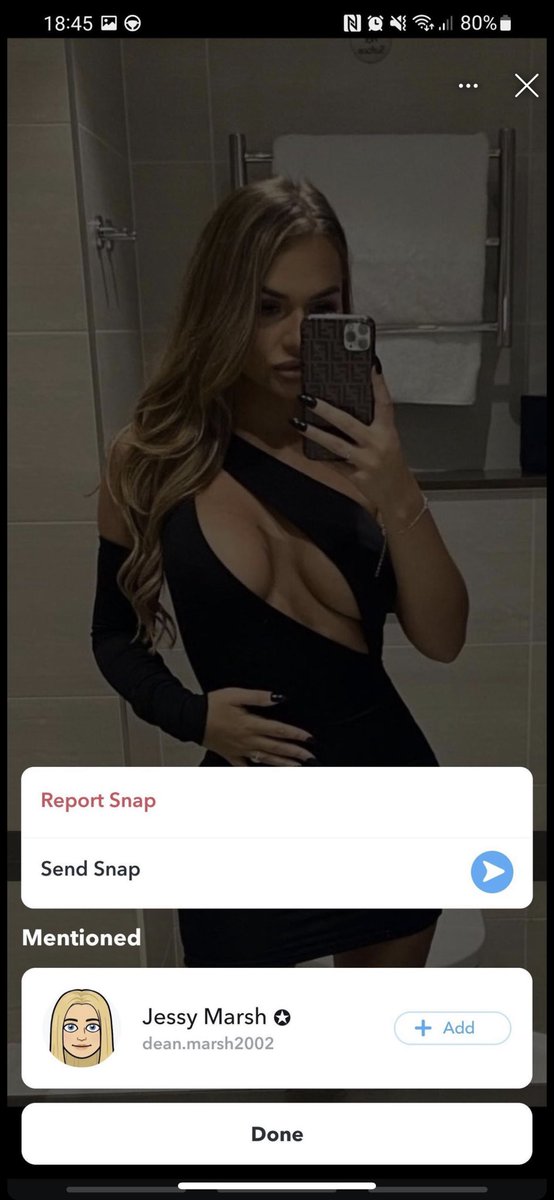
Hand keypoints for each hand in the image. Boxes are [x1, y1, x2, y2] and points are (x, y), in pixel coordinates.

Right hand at [202, 688, 315, 765]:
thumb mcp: (236, 694)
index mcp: (250, 724)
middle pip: (276, 747)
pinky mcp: (231, 755)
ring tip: (298, 766)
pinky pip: (245, 766)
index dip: (296, 735)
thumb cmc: (212, 705)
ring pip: (266, 758)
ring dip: (283, 763)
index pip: (279, 730)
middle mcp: (248, 740)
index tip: (310, 738)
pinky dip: (255, 770)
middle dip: (296, 753)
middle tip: (311, 756)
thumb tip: (280, 698)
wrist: (190, 719)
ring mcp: (240, 750)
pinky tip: (264, 772)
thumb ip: (259, 697)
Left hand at [296, 365, 413, 511]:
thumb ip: (371, 425)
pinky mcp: (356, 476)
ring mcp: (366, 461)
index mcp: (387, 432)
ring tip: (298, 422)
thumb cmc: (391, 465)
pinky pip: (333, 463)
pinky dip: (319, 455)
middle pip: (348, 423)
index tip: (370, 365)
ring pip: (336, 444)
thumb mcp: (387, 441)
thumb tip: (345, 405)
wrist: (398, 495)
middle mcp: (377, 444)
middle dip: (326, 409)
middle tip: (308, 397)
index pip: (384, 403)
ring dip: (314, 433)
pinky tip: (305, 447)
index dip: (378, 384)